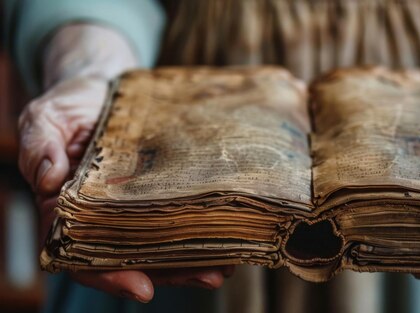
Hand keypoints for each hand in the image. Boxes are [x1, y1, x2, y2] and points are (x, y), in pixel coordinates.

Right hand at [19, 24, 233, 302]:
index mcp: (69, 212)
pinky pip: (181, 214)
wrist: (104, 86)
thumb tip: (47, 178)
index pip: (84, 255)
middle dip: (171, 272)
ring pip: (164, 244)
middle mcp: (106, 217)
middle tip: (208, 276)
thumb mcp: (46, 119)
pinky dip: (203, 228)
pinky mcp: (163, 190)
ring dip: (195, 259)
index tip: (142, 287)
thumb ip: (39, 146)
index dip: (110, 275)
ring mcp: (137, 206)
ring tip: (226, 263)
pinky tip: (232, 234)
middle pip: (136, 257)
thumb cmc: (71, 105)